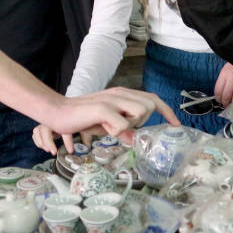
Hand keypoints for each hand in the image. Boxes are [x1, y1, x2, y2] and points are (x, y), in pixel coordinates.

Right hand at [31, 88, 179, 154]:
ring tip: (110, 127)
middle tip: (122, 128)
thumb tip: (134, 138)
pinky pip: (122, 124)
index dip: (167, 112)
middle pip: (150, 106)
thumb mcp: (106, 124)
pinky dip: (115, 131)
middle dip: (142, 121)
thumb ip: (122, 127)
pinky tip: (102, 129)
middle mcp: (120, 93)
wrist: (57, 111)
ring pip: (140, 112)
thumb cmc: (81, 117)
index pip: (152, 99)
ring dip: (129, 125)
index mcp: (122, 94)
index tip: (176, 125)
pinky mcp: (104, 108)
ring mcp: (112, 99)